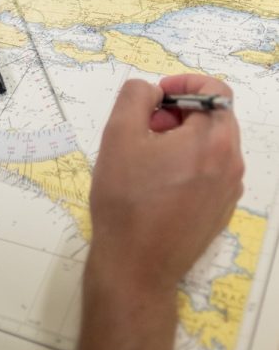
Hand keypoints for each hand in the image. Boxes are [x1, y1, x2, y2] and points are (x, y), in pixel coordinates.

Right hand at [90, 74, 242, 288]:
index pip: (215, 91)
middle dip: (180, 111)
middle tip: (146, 126)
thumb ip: (135, 98)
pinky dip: (190, 162)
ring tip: (149, 156)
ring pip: (213, 145)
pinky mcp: (221, 210)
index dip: (185, 83)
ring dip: (183, 137)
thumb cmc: (126, 199)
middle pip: (214, 117)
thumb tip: (152, 92)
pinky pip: (212, 171)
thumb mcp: (118, 136)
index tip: (157, 96)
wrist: (136, 266)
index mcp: (212, 141)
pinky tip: (159, 181)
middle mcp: (231, 163)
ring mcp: (229, 190)